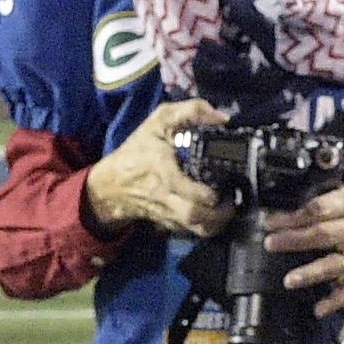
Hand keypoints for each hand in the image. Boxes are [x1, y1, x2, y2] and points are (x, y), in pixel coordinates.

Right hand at [81, 97, 229, 237]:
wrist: (111, 185)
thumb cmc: (138, 151)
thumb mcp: (158, 121)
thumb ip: (190, 111)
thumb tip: (222, 118)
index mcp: (161, 168)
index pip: (181, 187)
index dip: (204, 193)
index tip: (219, 188)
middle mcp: (164, 195)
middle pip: (193, 216)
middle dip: (218, 213)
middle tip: (232, 200)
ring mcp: (168, 213)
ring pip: (196, 229)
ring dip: (217, 223)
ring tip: (228, 209)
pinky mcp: (169, 224)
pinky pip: (192, 232)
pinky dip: (207, 227)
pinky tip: (216, 214)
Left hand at [263, 184, 343, 312]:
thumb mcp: (332, 194)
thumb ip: (311, 198)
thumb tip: (277, 210)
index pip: (319, 209)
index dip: (292, 217)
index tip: (270, 223)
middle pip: (325, 234)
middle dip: (295, 239)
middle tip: (271, 244)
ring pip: (336, 264)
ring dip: (311, 272)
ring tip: (289, 280)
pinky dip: (335, 301)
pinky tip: (319, 309)